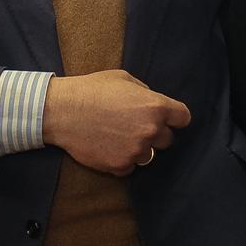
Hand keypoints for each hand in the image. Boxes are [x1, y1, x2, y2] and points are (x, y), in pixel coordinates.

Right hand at [42, 69, 190, 175]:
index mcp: (156, 106)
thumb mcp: (124, 79)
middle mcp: (150, 130)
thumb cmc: (91, 90)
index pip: (183, 118)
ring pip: (149, 155)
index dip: (175, 117)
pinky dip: (122, 160)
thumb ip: (145, 93)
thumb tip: (152, 102)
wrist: (62, 111)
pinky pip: (130, 167)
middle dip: (155, 133)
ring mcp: (136, 150)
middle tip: (134, 125)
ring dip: (139, 148)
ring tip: (118, 136)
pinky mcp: (120, 165)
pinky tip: (109, 147)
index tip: (168, 119)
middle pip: (167, 139)